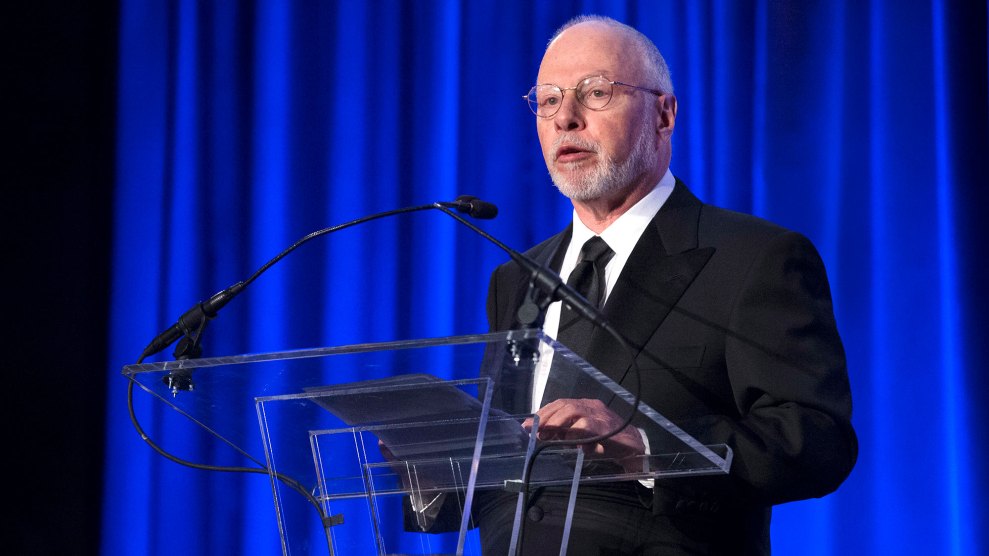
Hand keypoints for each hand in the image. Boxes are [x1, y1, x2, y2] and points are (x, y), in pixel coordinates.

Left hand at [521, 398, 644, 460]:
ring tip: (545, 434)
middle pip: (564, 404)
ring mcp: (600, 415)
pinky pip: (586, 426)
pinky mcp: (606, 428)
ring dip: (556, 422)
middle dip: (546, 417)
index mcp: (586, 406)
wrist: (634, 449)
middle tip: (534, 431)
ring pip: (573, 410)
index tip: (528, 424)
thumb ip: (565, 433)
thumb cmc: (606, 442)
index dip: (543, 412)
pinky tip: (568, 441)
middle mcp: (592, 406)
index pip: (560, 403)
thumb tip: (542, 434)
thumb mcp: (582, 437)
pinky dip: (574, 433)